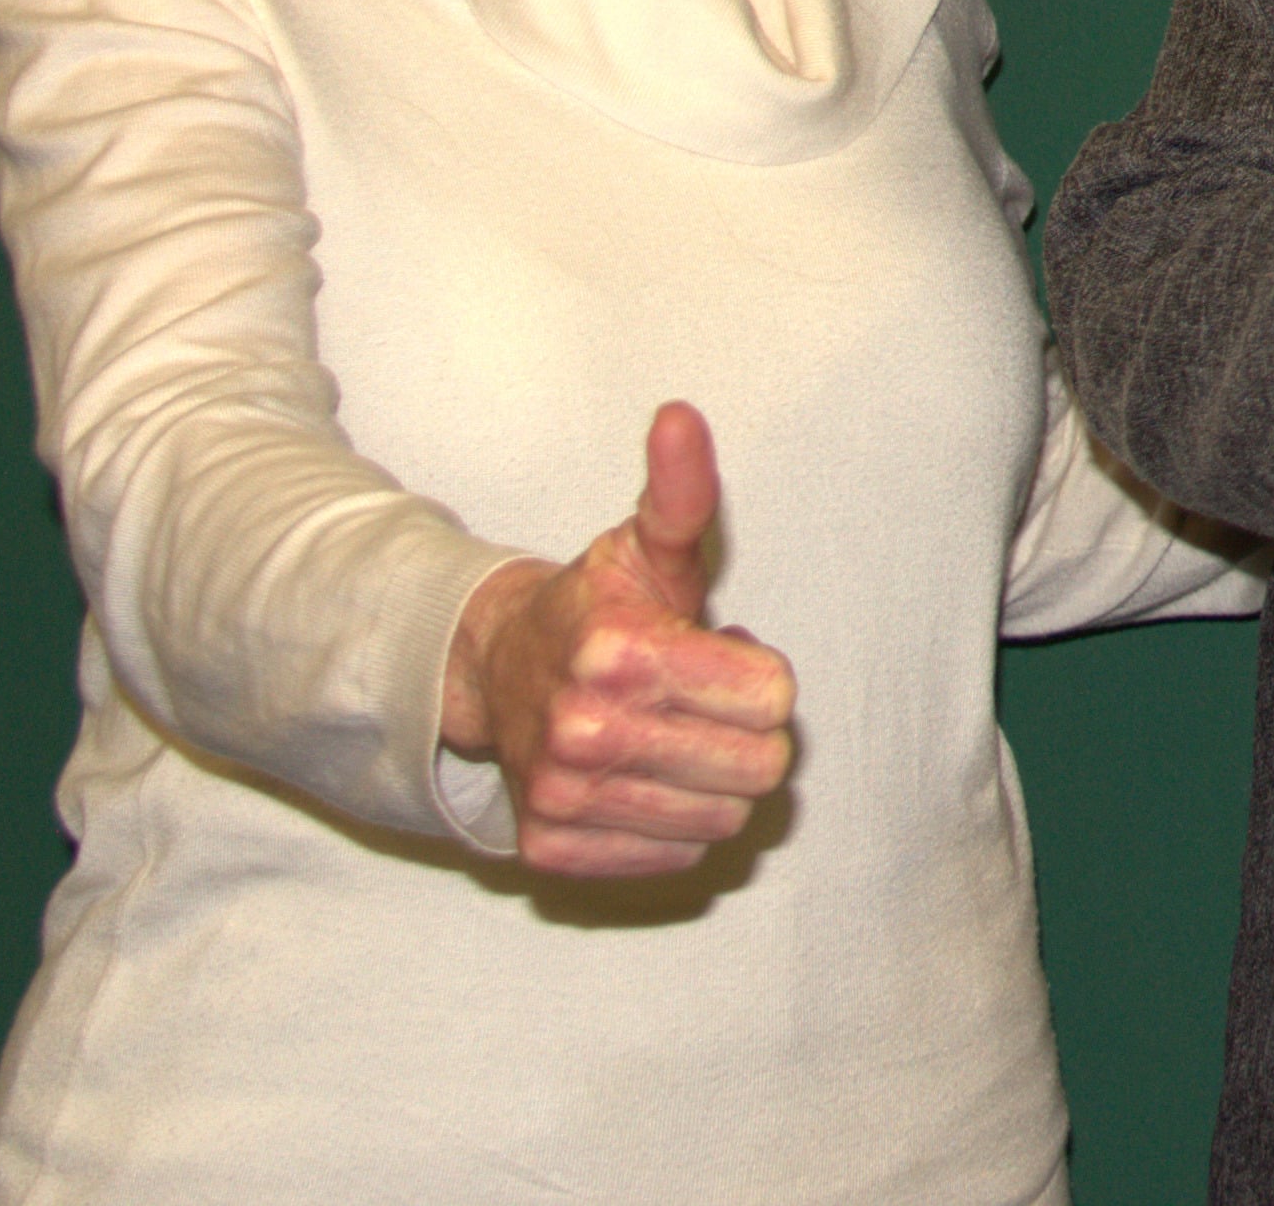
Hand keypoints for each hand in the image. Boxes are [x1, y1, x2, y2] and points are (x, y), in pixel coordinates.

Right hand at [437, 401, 798, 877]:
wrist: (498, 673)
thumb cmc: (596, 609)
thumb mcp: (647, 547)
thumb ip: (680, 491)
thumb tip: (680, 416)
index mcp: (620, 653)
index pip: (775, 698)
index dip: (760, 676)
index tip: (719, 653)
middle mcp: (587, 732)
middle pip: (759, 767)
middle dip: (746, 732)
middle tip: (700, 702)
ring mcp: (566, 798)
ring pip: (723, 819)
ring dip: (712, 780)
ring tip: (669, 735)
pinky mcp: (555, 851)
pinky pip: (677, 858)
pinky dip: (673, 823)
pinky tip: (641, 778)